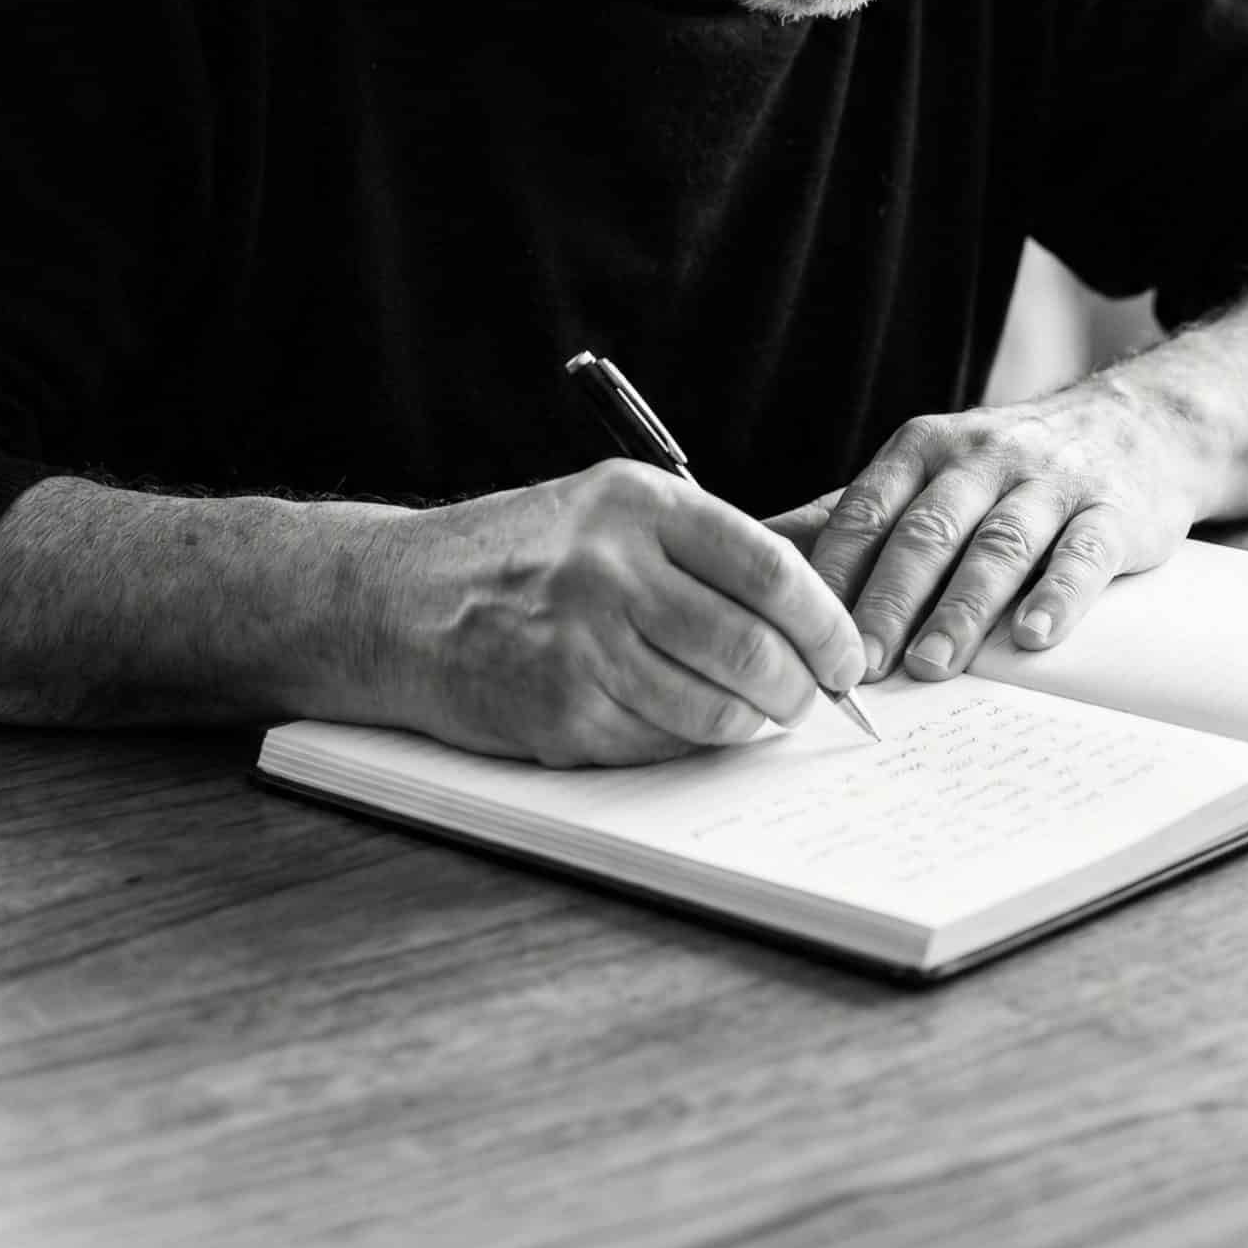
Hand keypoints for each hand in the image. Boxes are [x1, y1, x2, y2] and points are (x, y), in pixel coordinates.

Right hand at [373, 463, 865, 765]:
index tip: (847, 653)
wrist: (400, 602)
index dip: (826, 621)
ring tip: (755, 712)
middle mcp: (610, 568)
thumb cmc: (523, 555)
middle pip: (750, 646)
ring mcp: (581, 645)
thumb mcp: (610, 509)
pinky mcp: (559, 713)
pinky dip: (691, 742)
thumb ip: (701, 546)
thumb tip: (813, 604)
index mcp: (638, 505)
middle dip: (800, 685)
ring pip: (714, 706)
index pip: (768, 567)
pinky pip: (661, 742)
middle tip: (809, 697)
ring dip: (751, 722)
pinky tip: (688, 723)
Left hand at [805, 378, 1208, 683]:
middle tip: (861, 664)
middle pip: (927, 530)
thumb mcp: (925, 471)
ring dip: (963, 607)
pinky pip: (1082, 553)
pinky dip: (1059, 595)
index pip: (867, 512)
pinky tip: (1034, 636)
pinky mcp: (1112, 510)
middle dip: (889, 599)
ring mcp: (1050, 481)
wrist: (1134, 424)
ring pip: (999, 544)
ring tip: (933, 664)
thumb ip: (850, 515)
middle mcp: (983, 456)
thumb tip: (754, 551)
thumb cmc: (1006, 467)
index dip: (834, 575)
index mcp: (924, 448)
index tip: (803, 635)